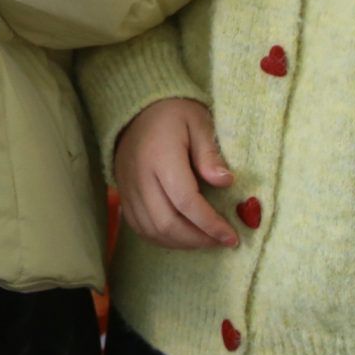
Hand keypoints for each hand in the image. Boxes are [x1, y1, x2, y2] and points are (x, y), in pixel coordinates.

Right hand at [113, 98, 237, 250]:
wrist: (136, 112)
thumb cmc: (173, 115)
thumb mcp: (199, 123)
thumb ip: (210, 154)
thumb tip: (226, 182)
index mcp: (160, 157)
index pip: (185, 201)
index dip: (210, 224)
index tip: (232, 237)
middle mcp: (139, 177)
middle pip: (166, 222)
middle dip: (197, 239)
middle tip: (221, 241)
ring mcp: (128, 188)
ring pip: (152, 230)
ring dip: (181, 243)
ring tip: (205, 240)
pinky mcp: (123, 195)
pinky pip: (139, 227)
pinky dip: (162, 239)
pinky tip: (182, 237)